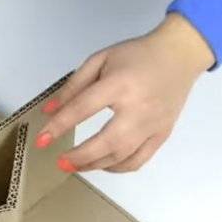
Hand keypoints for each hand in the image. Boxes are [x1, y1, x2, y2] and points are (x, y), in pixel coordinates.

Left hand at [37, 13, 214, 172]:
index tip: (41, 140)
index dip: (59, 125)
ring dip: (95, 165)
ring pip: (122, 156)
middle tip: (60, 162)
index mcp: (120, 84)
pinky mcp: (162, 134)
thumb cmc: (136, 55)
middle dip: (80, 156)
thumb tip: (48, 112)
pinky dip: (117, 168)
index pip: (84, 108)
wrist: (180, 54)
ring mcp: (153, 125)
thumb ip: (73, 87)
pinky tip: (102, 164)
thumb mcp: (100, 60)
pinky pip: (138, 160)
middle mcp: (139, 108)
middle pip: (107, 142)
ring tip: (75, 165)